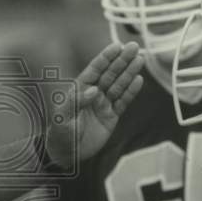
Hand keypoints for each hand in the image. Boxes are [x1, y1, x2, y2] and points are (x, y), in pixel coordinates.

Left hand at [46, 42, 143, 166]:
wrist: (67, 154)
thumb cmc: (61, 133)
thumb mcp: (64, 117)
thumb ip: (77, 101)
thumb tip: (94, 90)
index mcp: (80, 89)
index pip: (95, 70)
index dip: (106, 57)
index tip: (117, 46)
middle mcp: (93, 93)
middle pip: (110, 74)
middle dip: (122, 60)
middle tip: (135, 47)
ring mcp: (103, 104)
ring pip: (119, 85)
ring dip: (130, 72)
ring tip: (140, 59)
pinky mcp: (112, 116)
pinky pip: (123, 101)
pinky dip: (131, 92)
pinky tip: (139, 80)